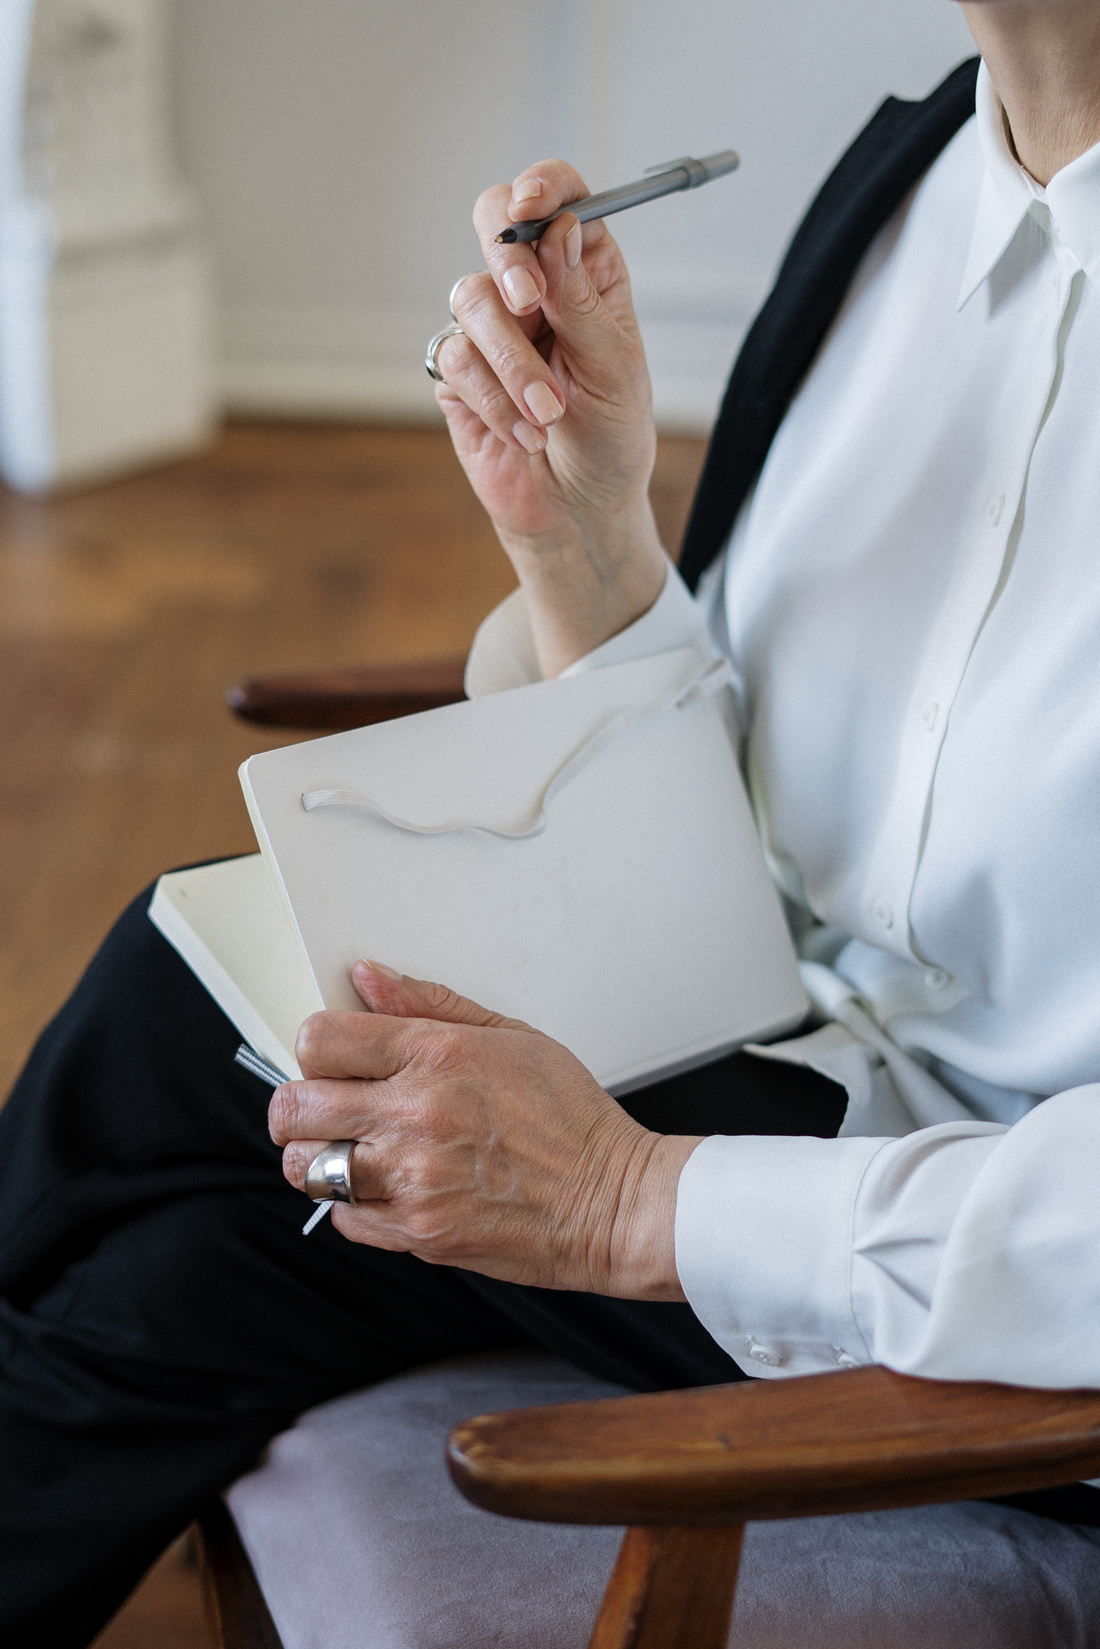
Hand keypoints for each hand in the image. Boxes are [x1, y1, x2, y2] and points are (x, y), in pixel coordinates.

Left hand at [269, 961, 700, 1299]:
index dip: (315, 1046)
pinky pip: (343, 1217)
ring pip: (306, 1167)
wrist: (611, 1202)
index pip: (320, 1040)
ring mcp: (413, 1179)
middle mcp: (416, 1116)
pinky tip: (384, 1187)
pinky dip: (352, 1203)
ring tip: (348, 1149)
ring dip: (316, 1156)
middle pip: (294, 1106)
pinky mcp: (418, 1233)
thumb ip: (429, 1003)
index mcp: (437, 1056)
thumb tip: (369, 979)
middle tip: (326, 1106)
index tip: (331, 1057)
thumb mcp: (511, 1036)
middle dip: (299, 1103)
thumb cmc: (571, 1120)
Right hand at [435, 161, 667, 675]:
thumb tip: (559, 230)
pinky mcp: (458, 373)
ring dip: (513, 362)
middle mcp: (535, 289)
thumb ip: (581, 300)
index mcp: (585, 272)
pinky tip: (524, 435)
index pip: (560, 199)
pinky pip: (457, 360)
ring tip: (547, 414)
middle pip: (494, 221)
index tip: (536, 202)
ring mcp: (491, 328)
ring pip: (473, 299)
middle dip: (507, 256)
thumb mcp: (614, 368)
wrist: (578, 512)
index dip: (543, 187)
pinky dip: (493, 400)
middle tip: (528, 299)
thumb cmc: (611, 440)